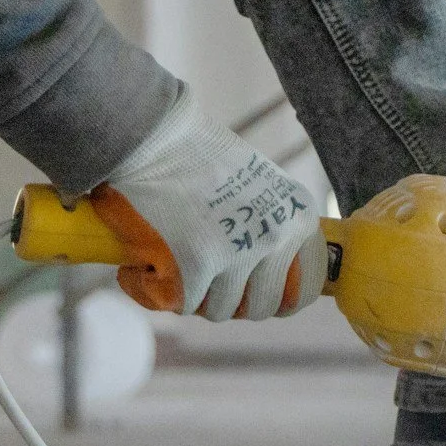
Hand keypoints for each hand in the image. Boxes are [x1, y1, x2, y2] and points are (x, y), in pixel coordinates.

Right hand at [95, 87, 328, 320]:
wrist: (152, 135)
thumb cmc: (196, 155)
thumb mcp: (258, 186)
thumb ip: (268, 225)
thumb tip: (264, 274)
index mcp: (297, 217)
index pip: (307, 284)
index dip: (280, 296)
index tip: (255, 292)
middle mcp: (275, 238)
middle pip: (263, 305)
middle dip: (234, 301)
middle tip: (205, 283)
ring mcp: (236, 256)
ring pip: (220, 309)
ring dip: (194, 297)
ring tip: (171, 267)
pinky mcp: (194, 269)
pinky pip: (180, 304)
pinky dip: (152, 292)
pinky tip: (138, 272)